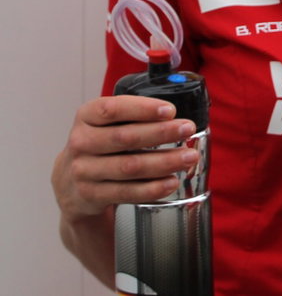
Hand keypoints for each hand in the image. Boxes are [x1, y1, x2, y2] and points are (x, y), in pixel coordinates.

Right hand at [52, 95, 199, 219]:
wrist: (70, 181)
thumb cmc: (100, 144)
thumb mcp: (107, 123)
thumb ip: (134, 115)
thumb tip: (177, 117)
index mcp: (86, 117)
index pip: (112, 109)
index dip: (142, 109)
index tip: (170, 110)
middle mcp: (81, 142)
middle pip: (124, 138)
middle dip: (161, 133)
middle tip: (187, 129)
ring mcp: (83, 171)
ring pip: (129, 166)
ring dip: (164, 162)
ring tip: (188, 157)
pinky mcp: (91, 195)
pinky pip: (126, 192)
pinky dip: (152, 188)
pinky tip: (171, 182)